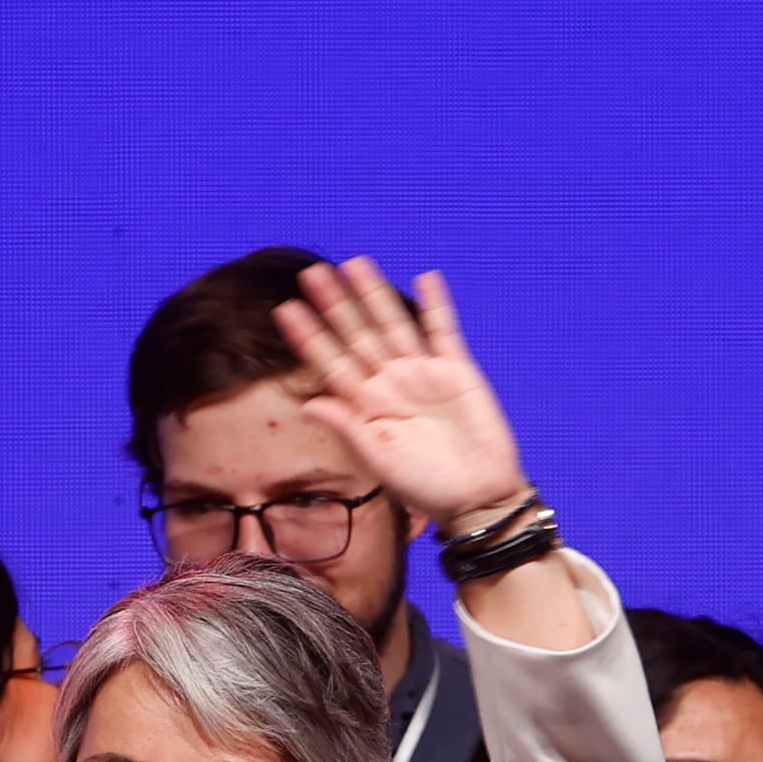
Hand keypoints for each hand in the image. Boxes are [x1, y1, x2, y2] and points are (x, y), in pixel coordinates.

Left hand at [269, 259, 526, 530]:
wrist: (476, 497)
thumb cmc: (425, 486)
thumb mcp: (379, 459)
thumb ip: (347, 427)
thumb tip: (309, 404)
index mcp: (367, 405)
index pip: (332, 363)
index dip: (310, 337)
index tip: (286, 310)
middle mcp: (391, 383)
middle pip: (358, 335)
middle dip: (336, 305)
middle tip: (313, 272)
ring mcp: (423, 373)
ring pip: (394, 324)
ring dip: (376, 295)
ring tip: (356, 264)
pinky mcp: (458, 371)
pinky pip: (444, 331)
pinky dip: (436, 306)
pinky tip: (426, 278)